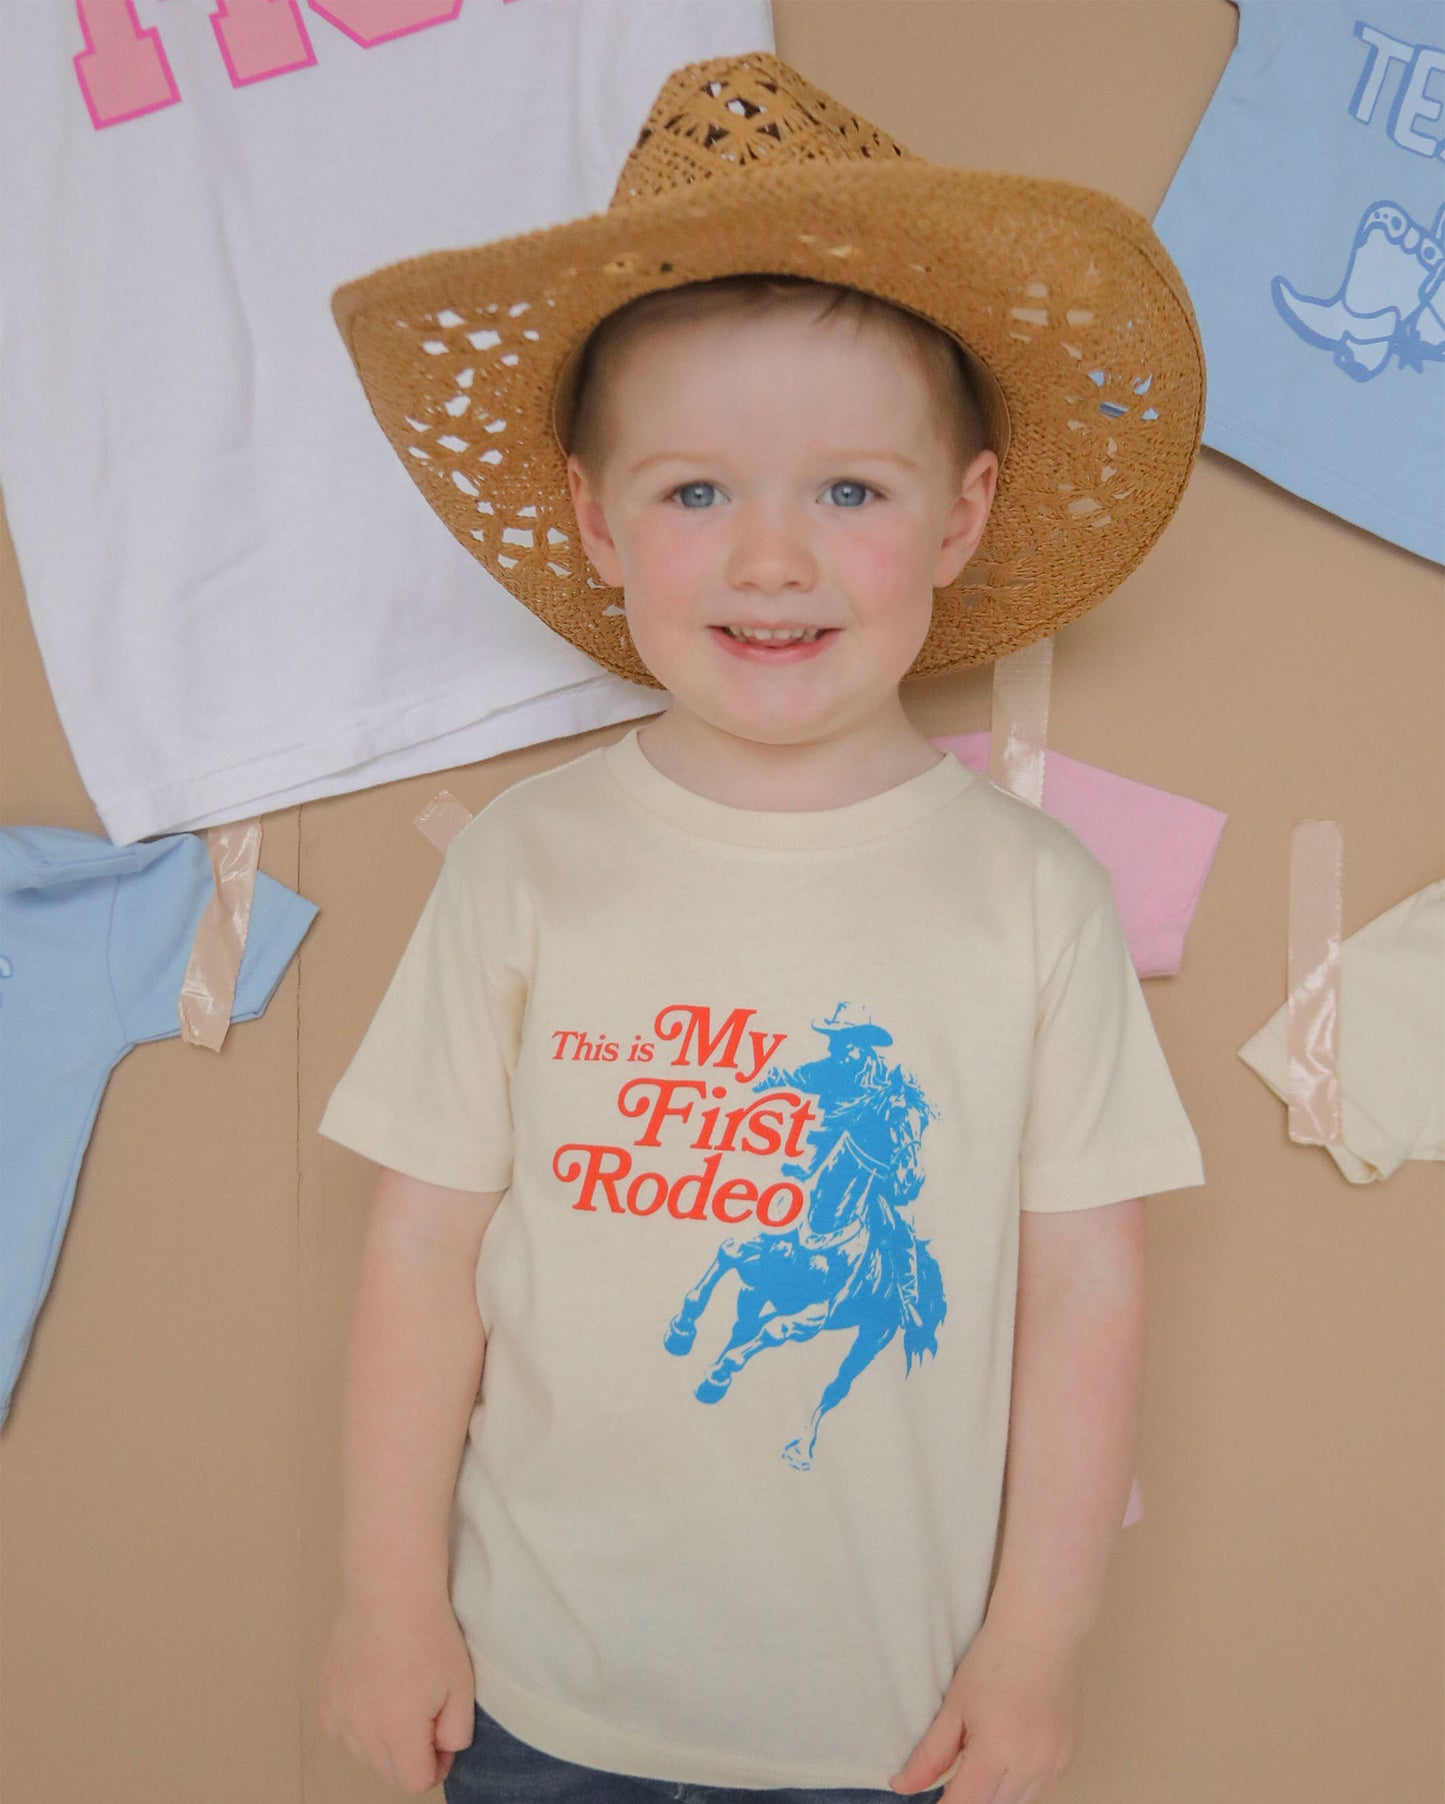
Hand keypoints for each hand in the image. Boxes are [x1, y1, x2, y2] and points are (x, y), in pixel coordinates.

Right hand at [318, 1591, 475, 1793]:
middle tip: (426, 1717)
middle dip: (410, 1757)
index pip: (414, 1781)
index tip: (442, 1739)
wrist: (391, 1591)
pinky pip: (340, 1733)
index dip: (436, 1767)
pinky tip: (374, 1697)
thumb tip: (441, 1752)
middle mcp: (361, 1729)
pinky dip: (357, 1727)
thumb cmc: (431, 1634)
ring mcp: (337, 1713)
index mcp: (397, 1730)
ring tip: (399, 1700)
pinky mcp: (324, 1697)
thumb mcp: (462, 1686)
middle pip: (387, 1773)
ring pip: (362, 1755)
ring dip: (383, 1743)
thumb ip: (456, 1734)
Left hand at [889, 1624, 1081, 1803]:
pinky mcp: (1067, 1757)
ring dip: (996, 1797)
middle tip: (954, 1784)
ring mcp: (1054, 1763)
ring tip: (980, 1770)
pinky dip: (1021, 1787)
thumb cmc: (994, 1661)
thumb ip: (929, 1754)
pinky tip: (1008, 1764)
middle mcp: (1030, 1764)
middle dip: (971, 1800)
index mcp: (997, 1751)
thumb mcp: (954, 1706)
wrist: (1040, 1632)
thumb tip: (901, 1786)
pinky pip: (1042, 1790)